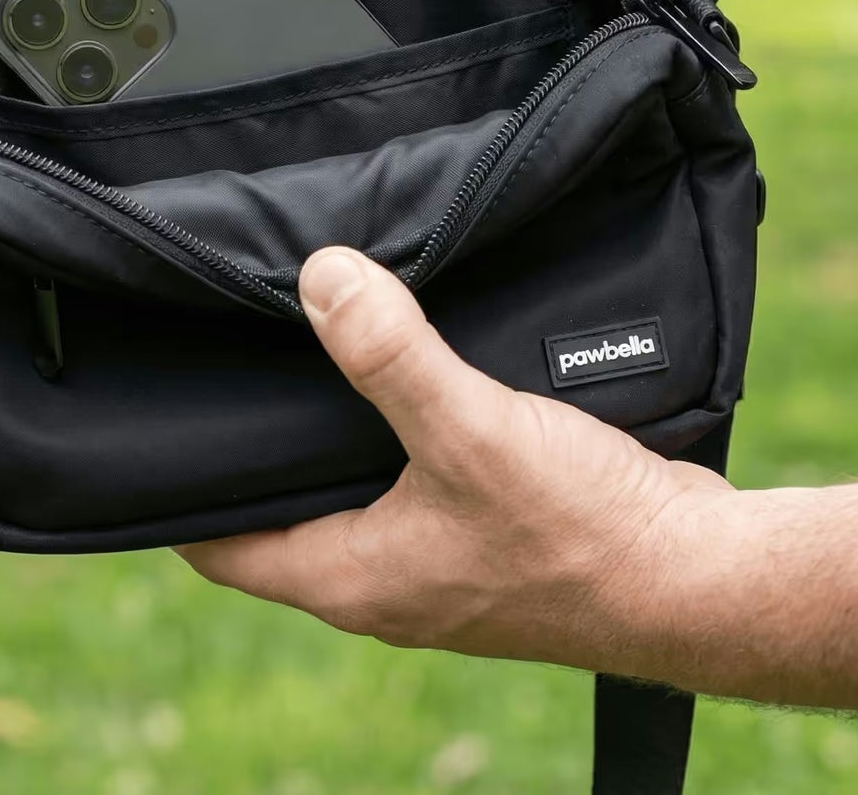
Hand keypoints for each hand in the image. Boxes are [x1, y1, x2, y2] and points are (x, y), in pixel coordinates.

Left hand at [177, 247, 730, 677]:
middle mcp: (382, 578)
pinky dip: (392, 428)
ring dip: (328, 429)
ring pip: (347, 488)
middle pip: (278, 511)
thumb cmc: (586, 534)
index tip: (157, 419)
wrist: (701, 577)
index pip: (216, 544)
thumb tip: (318, 278)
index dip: (176, 488)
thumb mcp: (471, 431)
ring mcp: (435, 560)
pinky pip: (410, 476)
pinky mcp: (484, 532)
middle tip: (226, 361)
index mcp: (350, 576)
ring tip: (307, 348)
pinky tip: (405, 367)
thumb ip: (390, 357)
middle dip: (252, 446)